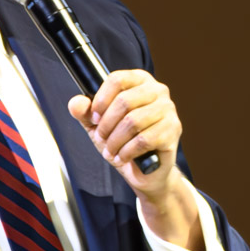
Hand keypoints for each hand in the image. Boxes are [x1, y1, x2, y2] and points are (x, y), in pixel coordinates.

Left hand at [69, 71, 202, 250]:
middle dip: (106, 124)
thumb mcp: (99, 125)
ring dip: (115, 140)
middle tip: (101, 137)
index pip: (117, 79)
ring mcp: (168, 110)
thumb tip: (77, 103)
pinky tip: (122, 156)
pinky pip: (143, 140)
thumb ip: (85, 112)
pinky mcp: (173, 131)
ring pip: (133, 121)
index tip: (94, 117)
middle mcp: (158, 91)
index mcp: (140, 81)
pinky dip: (127, 151)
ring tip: (110, 150)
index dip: (100, 99)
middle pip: (124, 100)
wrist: (147, 171)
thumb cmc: (125, 142)